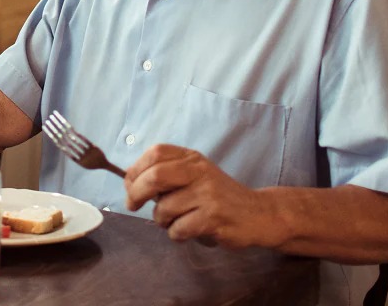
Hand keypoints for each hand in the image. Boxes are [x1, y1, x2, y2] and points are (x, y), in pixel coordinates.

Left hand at [124, 144, 281, 250]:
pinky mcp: (213, 217)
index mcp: (192, 158)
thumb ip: (166, 175)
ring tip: (176, 221)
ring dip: (162, 221)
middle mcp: (199, 171)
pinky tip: (188, 231)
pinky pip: (178, 229)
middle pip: (154, 176)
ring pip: (164, 209)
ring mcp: (207, 194)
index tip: (130, 185)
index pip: (156, 153)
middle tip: (132, 205)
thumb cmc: (219, 196)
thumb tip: (128, 180)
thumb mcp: (195, 176)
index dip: (136, 169)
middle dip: (135, 193)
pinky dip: (176, 234)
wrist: (259, 214)